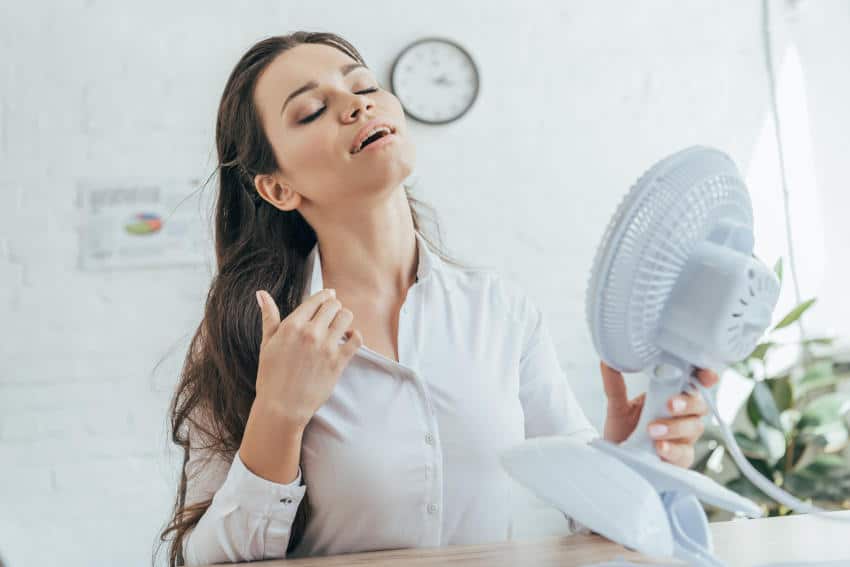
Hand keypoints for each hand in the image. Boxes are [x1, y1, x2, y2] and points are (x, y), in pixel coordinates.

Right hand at [254, 288, 362, 428]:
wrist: (281, 407)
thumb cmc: (270, 376)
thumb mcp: (266, 344)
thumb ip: (269, 317)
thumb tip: (262, 293)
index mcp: (292, 325)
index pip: (316, 300)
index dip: (325, 296)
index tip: (330, 296)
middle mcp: (310, 333)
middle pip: (333, 306)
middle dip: (334, 306)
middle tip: (333, 313)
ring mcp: (326, 347)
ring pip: (346, 317)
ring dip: (344, 318)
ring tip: (340, 325)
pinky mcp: (338, 362)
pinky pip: (356, 339)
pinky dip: (355, 335)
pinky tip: (348, 338)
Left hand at [600, 361, 718, 467]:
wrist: (616, 457)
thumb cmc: (624, 429)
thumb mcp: (617, 406)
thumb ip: (615, 385)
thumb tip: (606, 361)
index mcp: (672, 395)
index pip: (695, 382)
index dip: (706, 376)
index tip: (705, 375)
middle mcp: (683, 414)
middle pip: (700, 404)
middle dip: (687, 403)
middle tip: (670, 405)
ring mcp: (684, 437)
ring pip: (694, 427)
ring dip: (674, 427)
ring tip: (652, 430)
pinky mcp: (681, 458)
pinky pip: (684, 453)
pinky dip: (672, 449)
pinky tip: (659, 447)